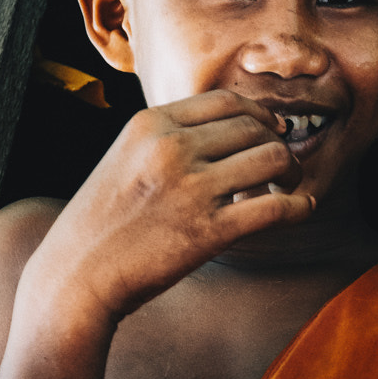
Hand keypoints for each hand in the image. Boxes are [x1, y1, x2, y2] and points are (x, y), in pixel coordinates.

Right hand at [26, 90, 313, 324]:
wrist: (75, 277)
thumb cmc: (101, 224)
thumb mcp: (124, 159)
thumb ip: (167, 140)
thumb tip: (226, 132)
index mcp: (150, 124)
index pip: (227, 102)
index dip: (260, 114)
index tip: (272, 130)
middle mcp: (172, 148)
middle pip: (255, 128)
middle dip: (277, 145)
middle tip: (282, 169)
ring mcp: (191, 188)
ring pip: (274, 158)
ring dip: (291, 172)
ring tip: (287, 188)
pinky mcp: (208, 231)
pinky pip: (276, 208)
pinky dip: (299, 207)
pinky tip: (302, 210)